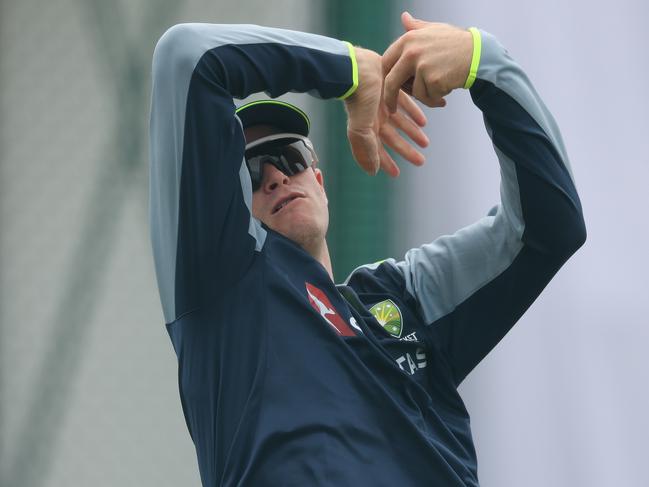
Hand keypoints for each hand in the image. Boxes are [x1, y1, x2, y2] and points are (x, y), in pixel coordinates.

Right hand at [344, 46, 428, 176]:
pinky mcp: (391, 87)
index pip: (377, 151)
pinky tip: (423, 121)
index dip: (386, 163)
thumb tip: (373, 172)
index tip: (397, 174)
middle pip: (392, 138)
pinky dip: (414, 112)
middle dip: (406, 150)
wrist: (358, 67)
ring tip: (425, 142)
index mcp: (366, 128)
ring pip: (400, 122)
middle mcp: (374, 117)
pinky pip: (405, 102)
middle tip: (421, 161)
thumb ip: (366, 150)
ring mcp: (383, 103)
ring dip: (412, 132)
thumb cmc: (360, 98)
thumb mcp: (362, 128)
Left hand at [382, 12, 473, 111]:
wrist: (479, 53)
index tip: (385, 88)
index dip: (384, 77)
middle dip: (390, 99)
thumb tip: (404, 17)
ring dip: (426, 96)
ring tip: (439, 86)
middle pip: (392, 82)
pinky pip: (429, 98)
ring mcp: (423, 67)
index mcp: (408, 40)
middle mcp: (412, 52)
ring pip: (415, 93)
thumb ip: (416, 27)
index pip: (385, 62)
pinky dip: (437, 98)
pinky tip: (447, 89)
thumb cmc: (456, 42)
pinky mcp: (434, 81)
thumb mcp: (434, 30)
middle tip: (392, 109)